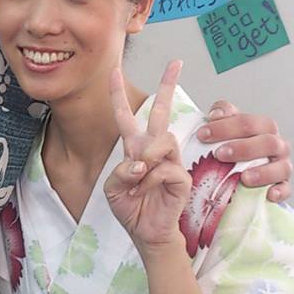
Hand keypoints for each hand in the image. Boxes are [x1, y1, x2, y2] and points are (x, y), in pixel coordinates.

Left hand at [103, 60, 191, 252]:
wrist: (146, 232)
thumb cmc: (130, 208)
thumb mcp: (113, 188)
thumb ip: (121, 171)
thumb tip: (142, 161)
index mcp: (134, 147)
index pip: (125, 115)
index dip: (117, 93)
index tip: (114, 70)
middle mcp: (153, 149)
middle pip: (160, 110)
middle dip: (168, 85)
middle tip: (176, 62)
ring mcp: (169, 159)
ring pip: (162, 139)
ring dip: (146, 158)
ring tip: (140, 179)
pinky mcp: (181, 174)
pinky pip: (164, 166)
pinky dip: (151, 179)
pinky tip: (147, 191)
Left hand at [197, 100, 292, 201]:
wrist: (242, 170)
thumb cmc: (233, 144)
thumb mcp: (226, 127)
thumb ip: (222, 114)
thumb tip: (215, 115)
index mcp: (263, 127)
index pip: (248, 123)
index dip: (224, 127)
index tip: (202, 134)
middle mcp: (276, 145)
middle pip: (268, 142)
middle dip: (243, 148)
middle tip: (219, 154)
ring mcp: (282, 166)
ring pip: (282, 167)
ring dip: (263, 172)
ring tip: (244, 178)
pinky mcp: (283, 185)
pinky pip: (286, 189)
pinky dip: (280, 191)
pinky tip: (269, 194)